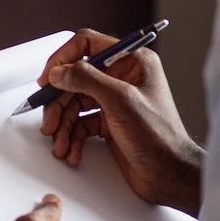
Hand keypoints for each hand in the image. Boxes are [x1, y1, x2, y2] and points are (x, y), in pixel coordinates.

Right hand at [38, 29, 204, 215]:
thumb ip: (86, 79)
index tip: (48, 78)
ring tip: (59, 143)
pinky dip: (72, 138)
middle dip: (59, 102)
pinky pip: (80, 124)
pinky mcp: (109, 123)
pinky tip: (72, 151)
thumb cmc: (160, 137)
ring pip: (74, 104)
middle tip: (50, 120)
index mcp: (132, 62)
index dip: (63, 59)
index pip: (87, 45)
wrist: (170, 174)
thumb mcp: (120, 101)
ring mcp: (114, 101)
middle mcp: (122, 78)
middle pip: (75, 79)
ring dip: (63, 125)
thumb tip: (60, 71)